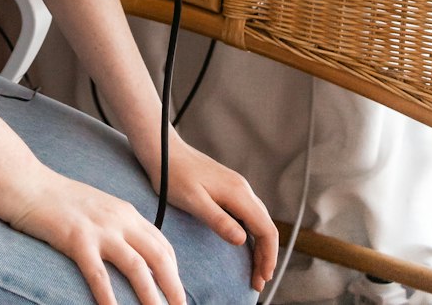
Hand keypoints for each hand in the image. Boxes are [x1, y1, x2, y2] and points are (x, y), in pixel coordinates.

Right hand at [8, 167, 184, 304]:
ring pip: (137, 267)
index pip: (162, 245)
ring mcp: (99, 229)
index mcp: (126, 212)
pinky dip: (110, 298)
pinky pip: (99, 275)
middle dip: (174, 288)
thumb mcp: (97, 207)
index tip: (177, 295)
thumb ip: (117, 225)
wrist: (28, 183)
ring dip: (152, 297)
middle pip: (158, 257)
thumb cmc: (58, 200)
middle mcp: (118, 219)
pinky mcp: (77, 240)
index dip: (174, 273)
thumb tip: (132, 252)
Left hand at [145, 133, 278, 294]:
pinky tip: (245, 246)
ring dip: (261, 246)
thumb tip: (242, 240)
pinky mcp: (229, 187)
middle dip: (267, 256)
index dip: (269, 257)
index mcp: (238, 193)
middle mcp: (242, 188)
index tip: (262, 279)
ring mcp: (237, 186)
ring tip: (254, 270)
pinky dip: (253, 234)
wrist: (162, 149)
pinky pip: (249, 214)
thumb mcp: (193, 201)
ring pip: (259, 220)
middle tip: (258, 283)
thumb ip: (218, 220)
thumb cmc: (173, 175)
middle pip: (266, 226)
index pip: (266, 229)